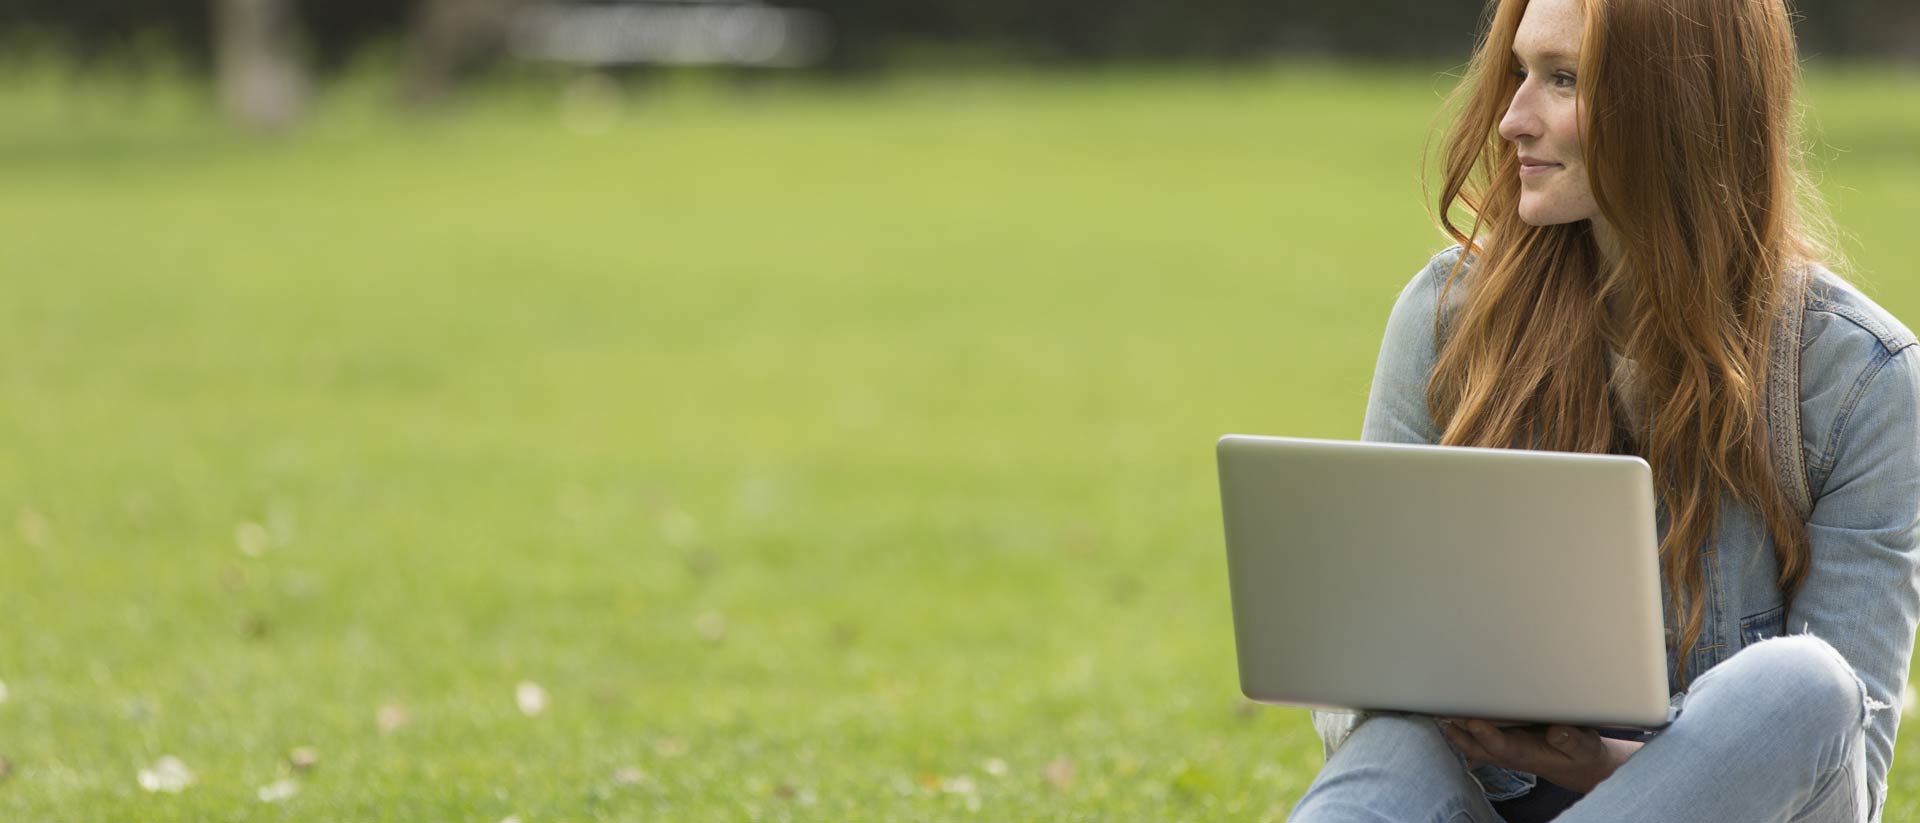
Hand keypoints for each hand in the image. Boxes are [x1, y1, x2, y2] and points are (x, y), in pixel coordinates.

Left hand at [1438, 718, 1643, 794]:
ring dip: (1454, 730)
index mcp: (1528, 754)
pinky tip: (1445, 716)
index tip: (1473, 721)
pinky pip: (1475, 738)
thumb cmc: (1581, 753)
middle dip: (1458, 732)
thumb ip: (1572, 741)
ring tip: (1435, 710)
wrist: (1578, 763)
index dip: (1486, 735)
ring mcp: (1503, 749)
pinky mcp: (1503, 741)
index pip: (1502, 747)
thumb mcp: (1586, 747)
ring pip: (1472, 743)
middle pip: (1477, 746)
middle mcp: (1510, 753)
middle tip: (1439, 712)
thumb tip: (1556, 731)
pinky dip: (1460, 728)